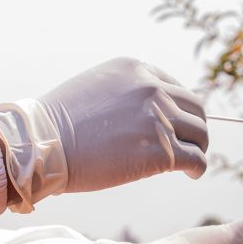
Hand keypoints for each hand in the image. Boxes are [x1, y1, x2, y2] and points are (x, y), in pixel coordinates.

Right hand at [0, 58, 207, 212]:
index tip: (174, 125)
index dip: (177, 109)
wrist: (42, 144)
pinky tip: (191, 174)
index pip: (174, 87)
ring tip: (190, 160)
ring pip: (200, 132)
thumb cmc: (57, 123)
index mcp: (136, 69)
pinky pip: (196, 158)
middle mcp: (152, 88)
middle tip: (187, 143)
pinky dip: (198, 168)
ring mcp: (159, 118)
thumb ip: (122, 91)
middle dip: (192, 126)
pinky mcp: (162, 150)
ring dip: (197, 146)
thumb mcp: (94, 87)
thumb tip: (138, 113)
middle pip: (195, 107)